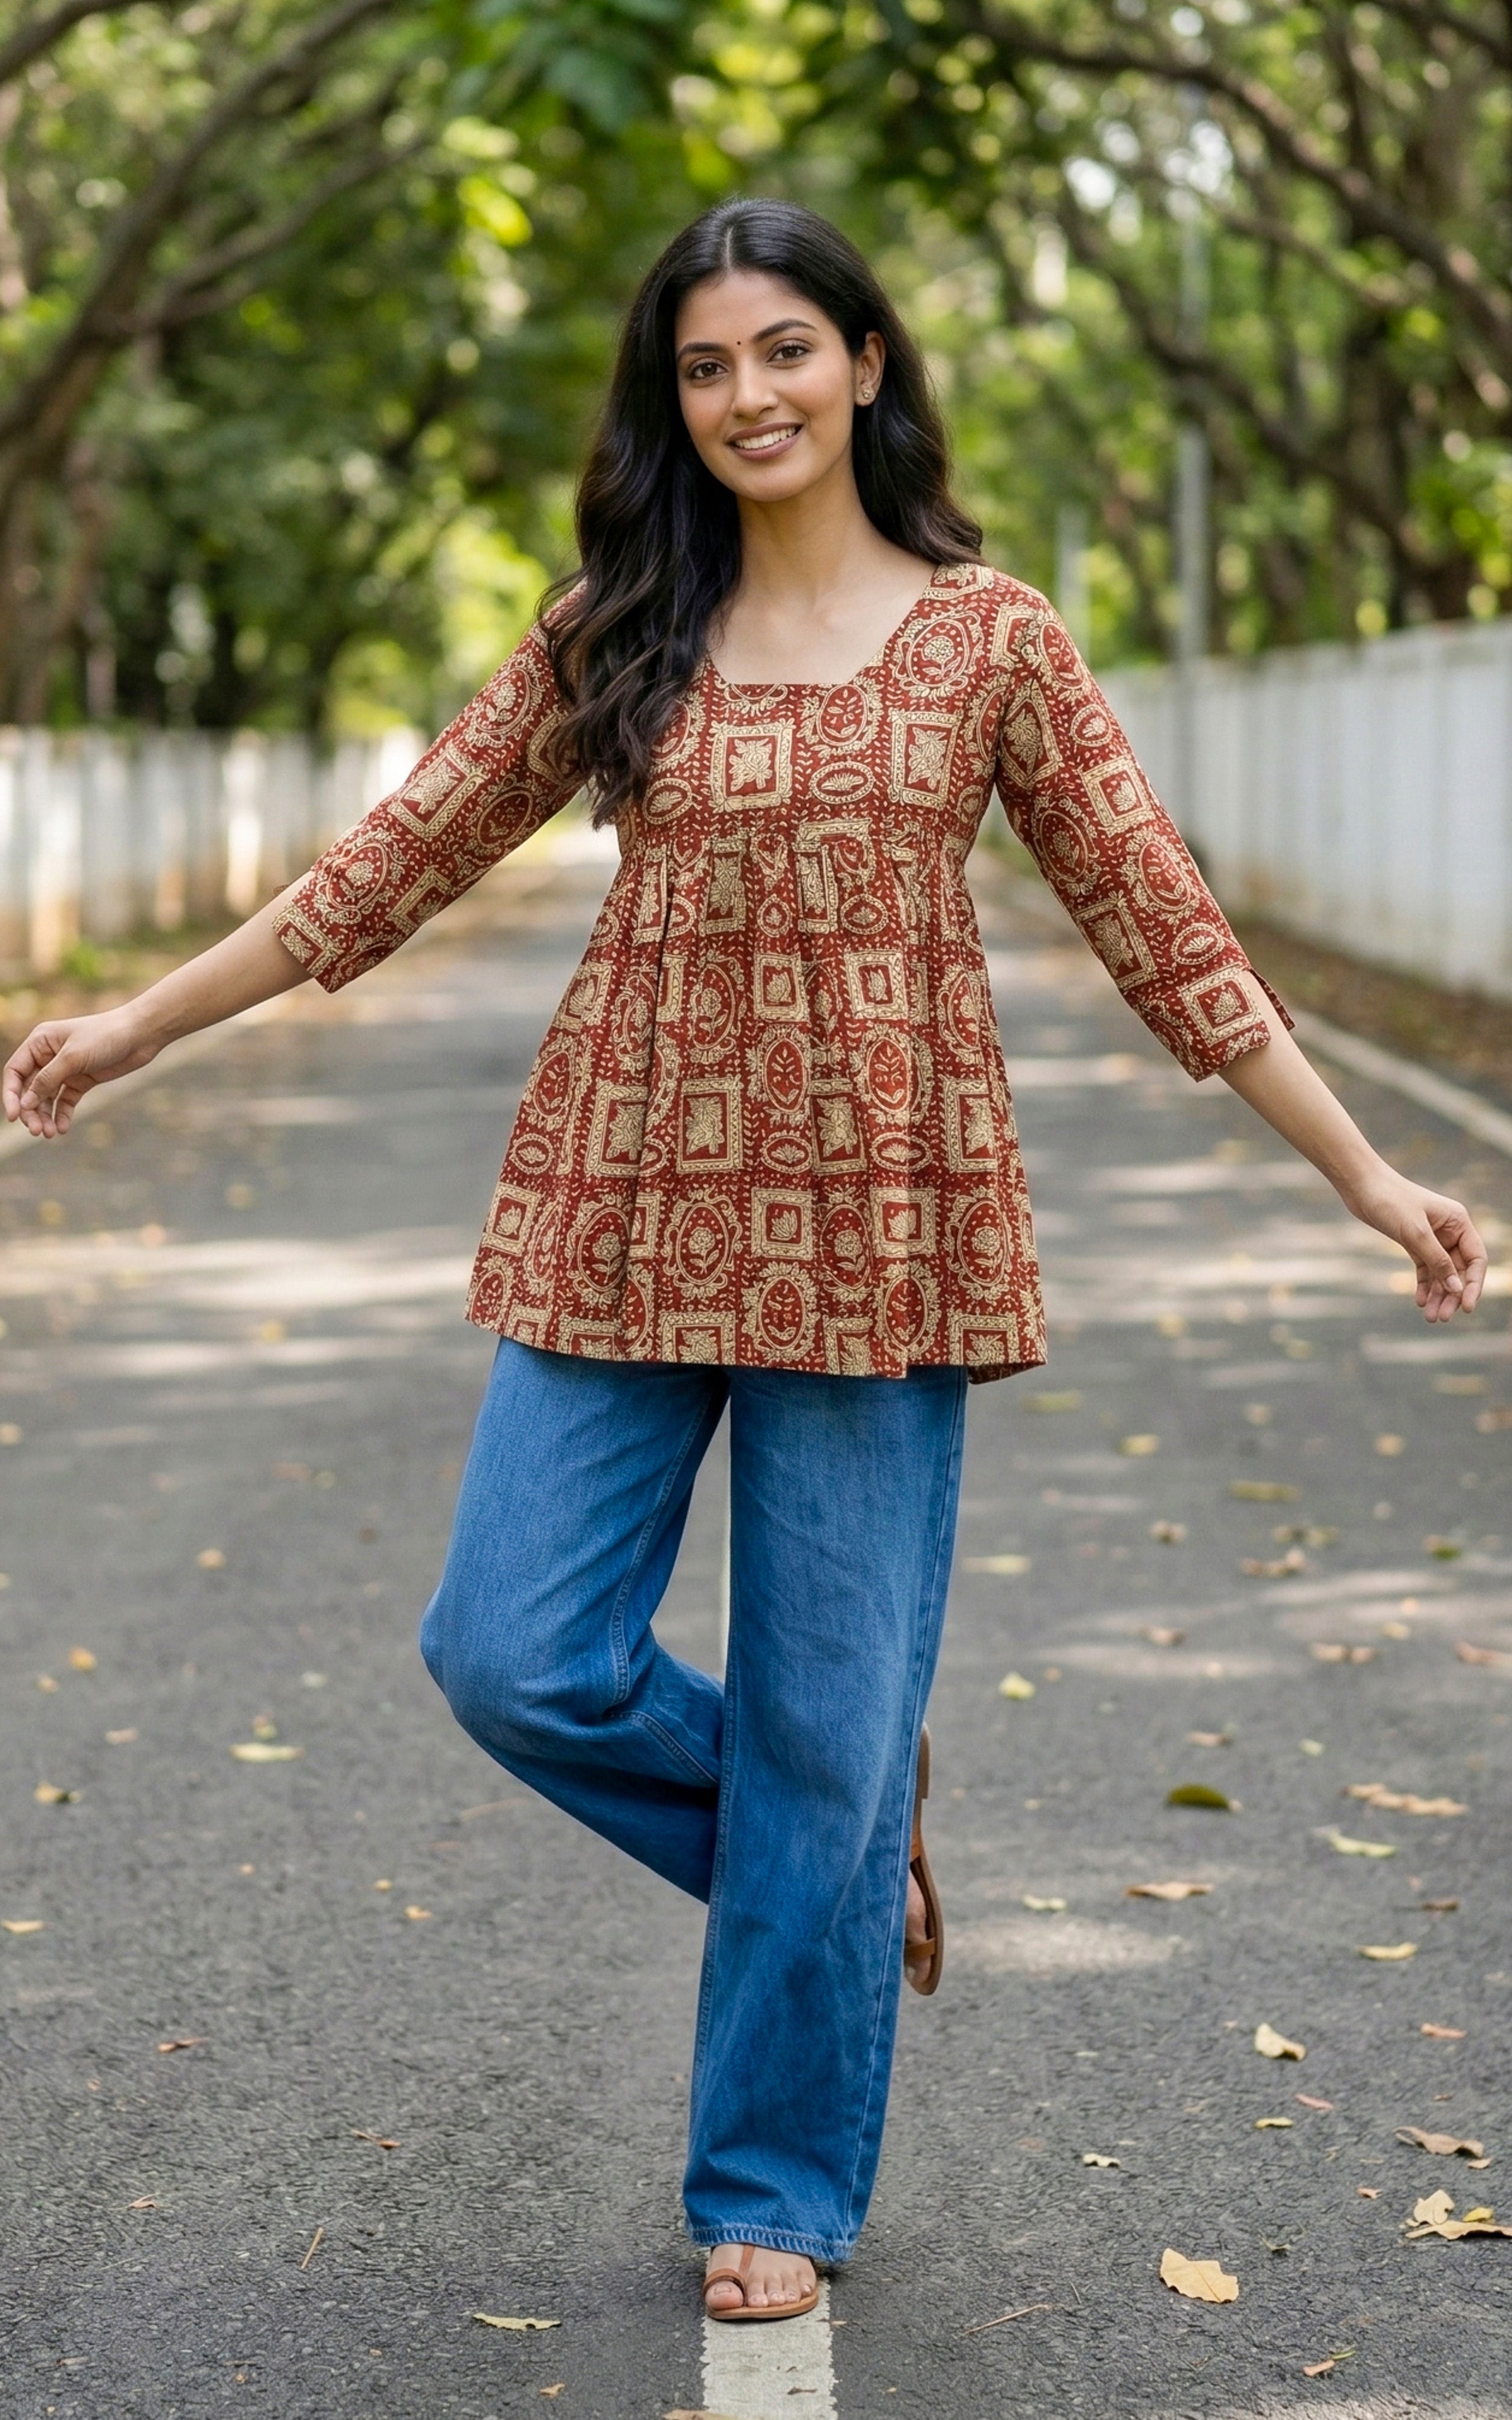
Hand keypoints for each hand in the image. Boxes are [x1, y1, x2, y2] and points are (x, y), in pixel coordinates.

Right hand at [2, 1005, 160, 1138]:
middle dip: (30, 1111)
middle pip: (29, 1089)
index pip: (15, 1071)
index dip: (11, 1094)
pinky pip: (65, 1101)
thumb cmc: (105, 1037)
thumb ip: (47, 1080)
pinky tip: (63, 1128)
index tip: (13, 1116)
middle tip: (36, 1131)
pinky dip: (63, 1114)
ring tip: (50, 1134)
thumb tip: (25, 1103)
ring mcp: (65, 1069)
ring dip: (45, 1116)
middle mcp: (48, 1055)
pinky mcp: (81, 1080)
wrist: (141, 1035)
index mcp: (40, 1042)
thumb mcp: (73, 1057)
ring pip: (46, 1098)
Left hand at [1341, 1165, 1486, 1321]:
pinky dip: (1424, 1285)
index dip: (1473, 1284)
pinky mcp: (1414, 1242)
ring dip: (1438, 1294)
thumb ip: (1437, 1261)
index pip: (1476, 1259)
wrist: (1361, 1186)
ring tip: (1430, 1317)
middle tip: (1442, 1317)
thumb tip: (1456, 1288)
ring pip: (1441, 1272)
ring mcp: (1433, 1237)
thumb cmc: (1390, 1201)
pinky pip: (1425, 1269)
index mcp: (1458, 1221)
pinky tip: (1419, 1301)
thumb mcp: (1415, 1233)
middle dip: (1453, 1295)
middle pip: (1459, 1270)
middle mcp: (1450, 1230)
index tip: (1467, 1307)